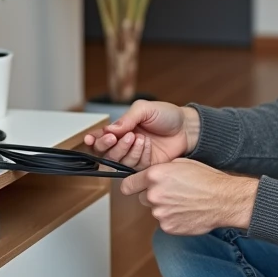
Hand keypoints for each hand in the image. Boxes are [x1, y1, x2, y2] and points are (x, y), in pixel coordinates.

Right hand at [82, 99, 199, 171]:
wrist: (187, 128)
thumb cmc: (167, 115)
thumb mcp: (145, 109)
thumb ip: (126, 118)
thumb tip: (109, 129)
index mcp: (121, 129)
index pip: (100, 137)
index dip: (93, 140)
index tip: (90, 139)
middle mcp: (124, 144)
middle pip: (105, 152)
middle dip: (108, 146)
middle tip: (117, 137)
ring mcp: (134, 156)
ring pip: (118, 161)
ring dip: (127, 150)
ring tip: (140, 138)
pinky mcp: (144, 167)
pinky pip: (134, 167)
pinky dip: (139, 155)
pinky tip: (148, 145)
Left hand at [119, 158, 258, 235]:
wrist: (223, 199)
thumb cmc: (206, 179)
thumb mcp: (180, 164)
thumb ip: (160, 170)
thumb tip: (148, 175)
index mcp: (154, 176)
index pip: (128, 185)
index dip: (132, 186)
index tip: (134, 187)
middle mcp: (154, 194)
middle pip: (143, 197)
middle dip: (153, 195)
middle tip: (172, 192)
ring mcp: (160, 213)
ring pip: (155, 210)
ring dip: (165, 207)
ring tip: (184, 202)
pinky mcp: (168, 227)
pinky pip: (165, 222)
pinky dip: (173, 218)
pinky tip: (187, 212)